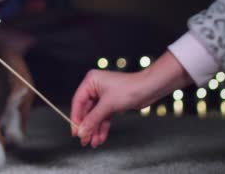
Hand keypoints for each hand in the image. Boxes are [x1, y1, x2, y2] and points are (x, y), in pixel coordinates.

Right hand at [70, 51, 192, 147]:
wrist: (149, 89)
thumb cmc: (129, 89)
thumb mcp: (108, 105)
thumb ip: (92, 119)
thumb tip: (81, 131)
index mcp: (90, 81)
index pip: (78, 102)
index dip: (76, 118)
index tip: (75, 132)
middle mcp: (95, 88)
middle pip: (86, 111)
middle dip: (87, 126)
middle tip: (84, 140)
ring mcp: (103, 96)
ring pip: (95, 116)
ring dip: (94, 129)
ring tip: (93, 143)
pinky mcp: (111, 103)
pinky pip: (103, 117)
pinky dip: (102, 127)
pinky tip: (100, 138)